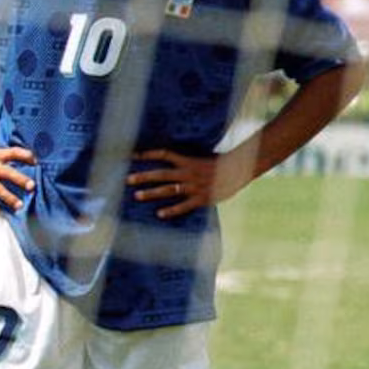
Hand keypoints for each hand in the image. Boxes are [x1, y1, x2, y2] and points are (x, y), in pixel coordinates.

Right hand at [0, 140, 35, 213]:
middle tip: (32, 186)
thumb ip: (5, 161)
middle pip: (5, 171)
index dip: (24, 155)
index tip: (35, 162)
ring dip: (8, 197)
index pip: (12, 152)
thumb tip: (28, 168)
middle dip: (19, 179)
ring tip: (20, 206)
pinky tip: (0, 212)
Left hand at [128, 148, 247, 217]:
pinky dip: (172, 210)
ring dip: (152, 193)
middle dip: (144, 176)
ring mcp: (195, 186)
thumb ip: (186, 160)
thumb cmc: (220, 164)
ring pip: (169, 189)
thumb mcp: (202, 157)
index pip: (165, 154)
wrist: (240, 170)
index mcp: (188, 161)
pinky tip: (159, 214)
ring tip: (137, 196)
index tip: (133, 155)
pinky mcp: (202, 198)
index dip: (149, 154)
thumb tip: (170, 158)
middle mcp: (189, 172)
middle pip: (162, 174)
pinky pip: (184, 206)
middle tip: (128, 179)